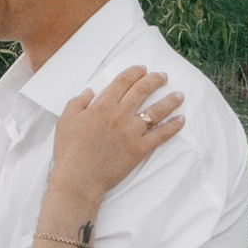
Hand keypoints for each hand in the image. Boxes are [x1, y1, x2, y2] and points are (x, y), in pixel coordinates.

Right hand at [48, 66, 183, 211]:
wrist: (78, 178)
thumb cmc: (69, 151)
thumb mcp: (66, 121)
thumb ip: (78, 102)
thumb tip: (90, 91)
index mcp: (102, 106)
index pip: (123, 82)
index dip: (134, 72)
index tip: (142, 69)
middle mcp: (120, 115)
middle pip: (142, 91)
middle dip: (155, 80)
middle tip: (162, 76)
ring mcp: (132, 132)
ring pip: (156, 111)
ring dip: (170, 100)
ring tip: (179, 95)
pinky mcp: (140, 149)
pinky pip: (161, 135)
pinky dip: (173, 126)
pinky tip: (181, 119)